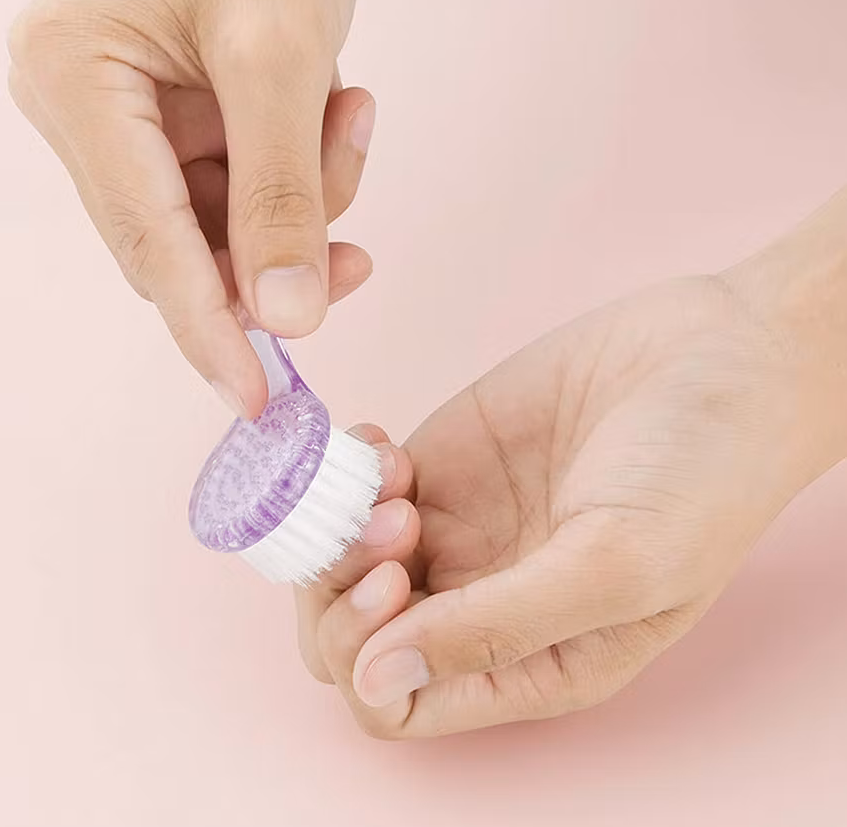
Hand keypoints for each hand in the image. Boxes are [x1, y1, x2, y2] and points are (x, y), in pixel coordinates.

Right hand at [8, 0, 368, 417]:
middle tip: (354, 251)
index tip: (255, 403)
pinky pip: (252, 191)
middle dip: (284, 252)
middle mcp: (94, 116)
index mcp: (79, 87)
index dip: (211, 335)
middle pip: (192, 252)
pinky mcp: (188, 126)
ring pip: (233, 230)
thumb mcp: (279, 55)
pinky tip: (339, 111)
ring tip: (349, 114)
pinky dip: (308, 174)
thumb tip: (287, 317)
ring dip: (309, 202)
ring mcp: (140, 124)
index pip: (152, 251)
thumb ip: (282, 191)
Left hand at [296, 194, 846, 737]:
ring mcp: (458, 532)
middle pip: (353, 638)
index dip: (370, 658)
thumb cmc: (701, 474)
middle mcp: (482, 604)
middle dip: (340, 591)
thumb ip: (497, 630)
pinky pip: (357, 492)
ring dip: (340, 527)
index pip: (401, 703)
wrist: (719, 356)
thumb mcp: (617, 566)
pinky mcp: (445, 466)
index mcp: (531, 660)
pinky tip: (386, 443)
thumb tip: (375, 681)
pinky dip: (349, 473)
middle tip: (393, 523)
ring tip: (399, 475)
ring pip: (342, 565)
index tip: (396, 583)